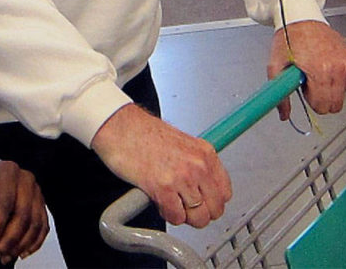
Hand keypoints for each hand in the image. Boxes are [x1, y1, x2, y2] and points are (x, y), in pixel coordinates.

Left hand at [0, 160, 47, 263]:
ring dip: (21, 245)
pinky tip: (21, 252)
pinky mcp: (42, 205)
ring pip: (35, 223)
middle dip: (9, 239)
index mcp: (8, 171)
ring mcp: (37, 192)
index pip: (5, 202)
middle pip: (23, 215)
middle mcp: (26, 180)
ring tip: (6, 255)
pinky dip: (33, 243)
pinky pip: (43, 227)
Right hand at [91, 104, 230, 226]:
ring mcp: (182, 177)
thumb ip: (196, 165)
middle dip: (199, 214)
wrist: (120, 127)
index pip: (225, 192)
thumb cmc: (143, 134)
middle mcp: (197, 165)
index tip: (201, 202)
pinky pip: (176, 217)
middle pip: (215, 209)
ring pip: (197, 217)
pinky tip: (158, 200)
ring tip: (169, 201)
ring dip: (182, 215)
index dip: (212, 201)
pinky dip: (167, 215)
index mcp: (205, 153)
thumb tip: (203, 189)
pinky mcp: (163, 188)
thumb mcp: (182, 144)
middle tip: (183, 206)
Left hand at [268, 20, 345, 120]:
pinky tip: (325, 65)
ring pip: (341, 95)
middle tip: (309, 81)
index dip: (311, 100)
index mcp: (320, 71)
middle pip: (334, 105)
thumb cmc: (289, 38)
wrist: (301, 17)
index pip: (322, 106)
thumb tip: (284, 115)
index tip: (304, 88)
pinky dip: (336, 79)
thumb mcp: (276, 65)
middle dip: (320, 98)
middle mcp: (338, 68)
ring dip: (329, 88)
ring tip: (316, 70)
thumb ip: (280, 93)